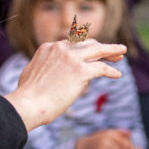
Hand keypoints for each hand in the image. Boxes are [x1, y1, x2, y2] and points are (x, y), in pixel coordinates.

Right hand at [5, 39, 126, 130]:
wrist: (28, 104)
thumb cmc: (27, 96)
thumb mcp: (32, 72)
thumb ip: (44, 67)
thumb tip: (50, 72)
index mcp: (49, 47)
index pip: (72, 45)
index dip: (84, 49)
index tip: (92, 53)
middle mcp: (61, 48)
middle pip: (87, 43)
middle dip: (101, 47)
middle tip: (113, 52)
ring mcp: (72, 58)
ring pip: (98, 50)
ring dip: (111, 51)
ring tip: (121, 54)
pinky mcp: (81, 71)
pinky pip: (101, 68)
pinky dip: (111, 71)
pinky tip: (117, 75)